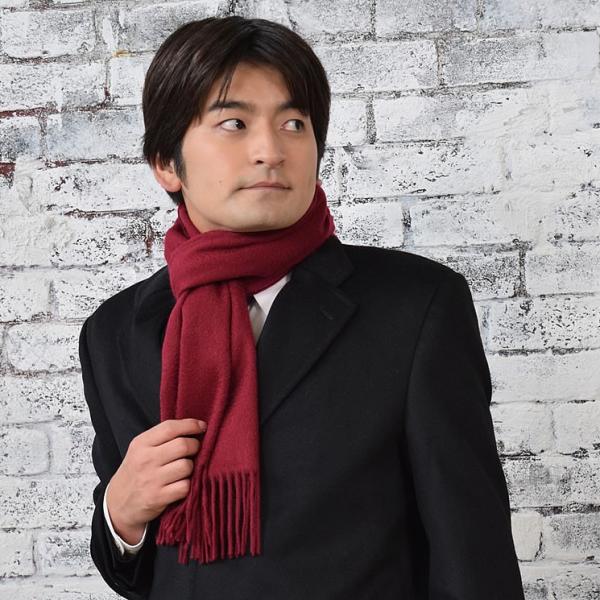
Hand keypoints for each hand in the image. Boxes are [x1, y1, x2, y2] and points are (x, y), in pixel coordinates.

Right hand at [106, 418, 206, 544]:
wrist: (118, 503)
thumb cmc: (136, 471)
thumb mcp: (141, 449)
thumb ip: (162, 437)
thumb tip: (195, 426)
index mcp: (142, 443)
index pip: (170, 427)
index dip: (191, 425)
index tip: (202, 427)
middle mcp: (146, 459)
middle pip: (183, 445)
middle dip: (195, 446)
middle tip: (194, 450)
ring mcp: (151, 480)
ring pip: (186, 466)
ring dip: (191, 468)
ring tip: (185, 470)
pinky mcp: (157, 498)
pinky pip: (185, 487)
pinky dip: (187, 485)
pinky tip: (181, 484)